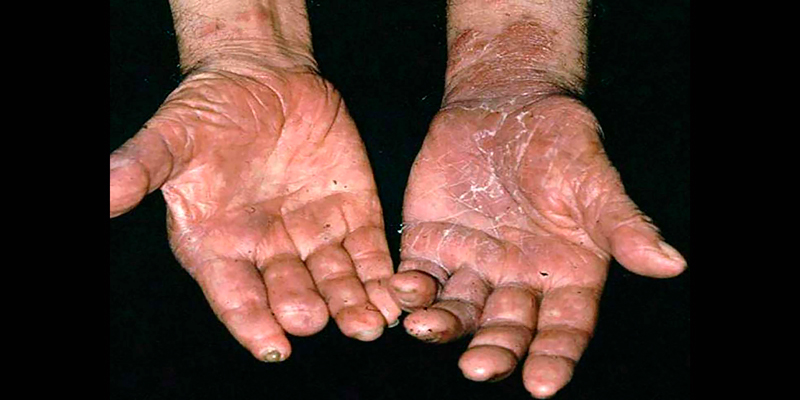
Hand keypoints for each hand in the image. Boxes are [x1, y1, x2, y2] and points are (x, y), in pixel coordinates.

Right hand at [110, 60, 400, 361]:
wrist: (262, 74)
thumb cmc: (209, 109)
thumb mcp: (173, 137)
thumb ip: (142, 168)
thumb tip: (101, 192)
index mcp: (220, 245)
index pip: (235, 295)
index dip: (251, 322)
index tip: (272, 346)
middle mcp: (268, 250)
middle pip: (289, 292)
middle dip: (305, 309)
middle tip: (318, 320)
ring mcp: (313, 235)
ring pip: (335, 281)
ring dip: (353, 304)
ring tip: (370, 323)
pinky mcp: (352, 214)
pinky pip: (369, 252)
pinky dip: (381, 274)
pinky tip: (395, 293)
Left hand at [390, 93, 685, 396]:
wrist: (506, 103)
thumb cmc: (561, 142)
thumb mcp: (595, 181)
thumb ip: (622, 224)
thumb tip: (671, 264)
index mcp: (564, 275)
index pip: (562, 330)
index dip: (554, 358)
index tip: (541, 385)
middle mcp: (517, 280)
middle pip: (506, 330)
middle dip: (493, 352)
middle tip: (477, 369)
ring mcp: (473, 265)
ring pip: (458, 311)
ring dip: (442, 326)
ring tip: (425, 329)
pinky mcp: (432, 244)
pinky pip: (419, 277)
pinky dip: (410, 289)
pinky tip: (402, 291)